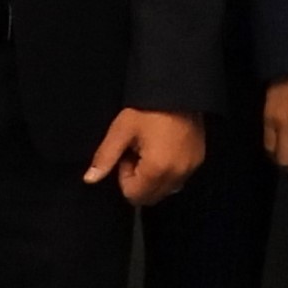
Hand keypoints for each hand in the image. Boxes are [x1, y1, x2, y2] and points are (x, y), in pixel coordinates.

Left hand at [90, 108, 207, 206]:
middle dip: (139, 180)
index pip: (134, 195)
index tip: (128, 153)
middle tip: (137, 153)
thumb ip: (105, 157)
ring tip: (151, 150)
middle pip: (150, 197)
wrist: (179, 90)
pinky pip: (178, 179)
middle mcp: (177, 175)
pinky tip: (164, 149)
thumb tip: (89, 179)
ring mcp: (190, 169)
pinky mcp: (198, 161)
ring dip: (153, 178)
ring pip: (164, 190)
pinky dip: (167, 172)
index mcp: (157, 169)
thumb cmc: (148, 108)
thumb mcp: (121, 130)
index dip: (125, 176)